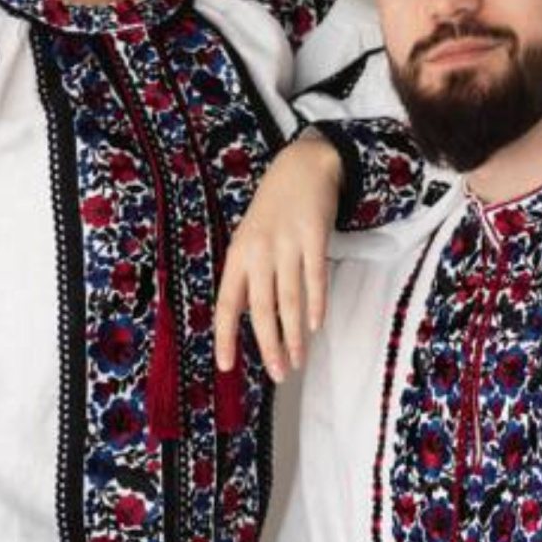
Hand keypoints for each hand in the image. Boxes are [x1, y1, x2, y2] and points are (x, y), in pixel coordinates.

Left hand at [214, 129, 341, 385]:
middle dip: (269, 346)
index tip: (226, 366)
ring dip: (294, 335)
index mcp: (238, 256)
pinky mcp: (314, 237)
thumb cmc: (272, 211)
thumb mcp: (248, 241)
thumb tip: (241, 318)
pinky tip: (316, 326)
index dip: (225, 337)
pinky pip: (315, 279)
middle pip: (261, 309)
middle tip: (277, 374)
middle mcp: (259, 252)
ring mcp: (287, 244)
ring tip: (297, 361)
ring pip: (290, 300)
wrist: (302, 166)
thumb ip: (246, 277)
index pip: (226, 304)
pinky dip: (316, 305)